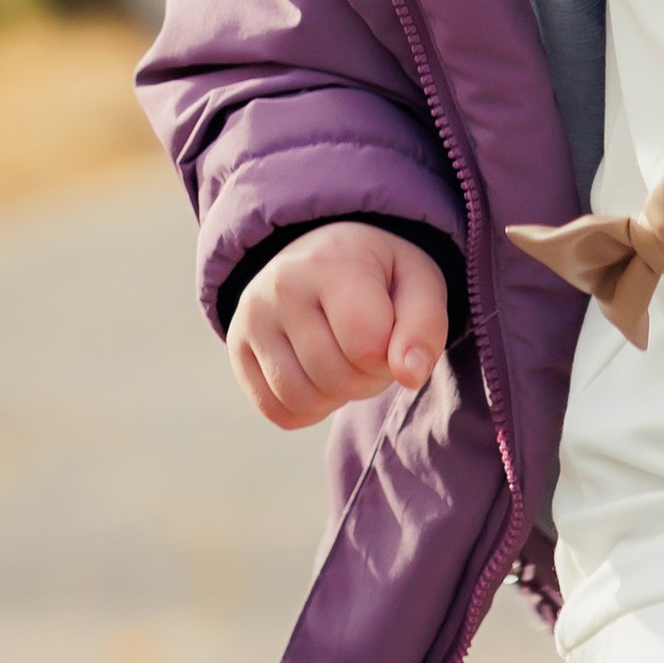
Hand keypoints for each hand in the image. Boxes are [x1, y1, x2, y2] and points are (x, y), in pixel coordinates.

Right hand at [226, 223, 447, 432]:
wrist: (326, 251)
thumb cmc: (381, 273)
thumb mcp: (419, 284)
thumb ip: (425, 327)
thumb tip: (411, 376)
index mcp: (333, 262)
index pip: (367, 346)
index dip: (391, 358)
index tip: (393, 333)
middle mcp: (282, 286)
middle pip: (337, 378)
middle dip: (367, 378)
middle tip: (370, 348)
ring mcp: (252, 316)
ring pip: (303, 400)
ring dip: (337, 397)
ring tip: (345, 360)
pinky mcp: (237, 345)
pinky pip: (276, 411)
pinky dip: (307, 410)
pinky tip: (318, 376)